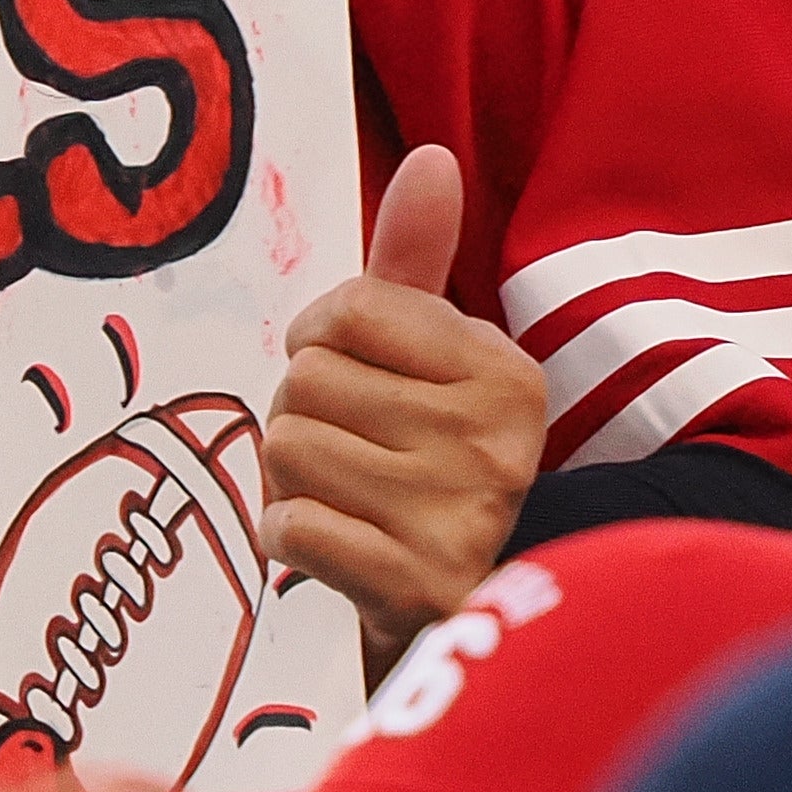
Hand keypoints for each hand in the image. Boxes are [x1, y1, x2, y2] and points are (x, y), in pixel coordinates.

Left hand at [258, 146, 543, 682]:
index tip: (351, 380)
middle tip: (349, 458)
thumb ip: (418, 265)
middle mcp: (494, 439)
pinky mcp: (417, 586)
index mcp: (504, 373)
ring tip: (346, 504)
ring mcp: (460, 515)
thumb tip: (430, 160)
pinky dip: (291, 541)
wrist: (467, 631)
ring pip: (287, 448)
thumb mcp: (436, 366)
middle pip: (303, 380)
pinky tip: (336, 551)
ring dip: (293, 481)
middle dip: (303, 417)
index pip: (346, 309)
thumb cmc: (431, 475)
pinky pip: (291, 527)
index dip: (319, 341)